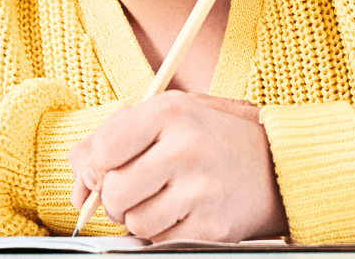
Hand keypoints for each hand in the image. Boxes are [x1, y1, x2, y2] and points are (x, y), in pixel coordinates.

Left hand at [69, 92, 287, 241]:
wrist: (276, 165)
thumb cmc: (211, 137)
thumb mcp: (165, 116)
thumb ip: (113, 135)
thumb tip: (78, 179)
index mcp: (170, 112)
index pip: (104, 149)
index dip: (96, 166)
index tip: (105, 168)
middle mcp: (185, 150)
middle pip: (113, 191)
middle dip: (113, 197)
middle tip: (131, 189)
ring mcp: (201, 191)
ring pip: (134, 221)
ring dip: (137, 217)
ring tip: (160, 199)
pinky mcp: (212, 228)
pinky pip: (160, 241)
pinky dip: (162, 232)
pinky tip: (180, 213)